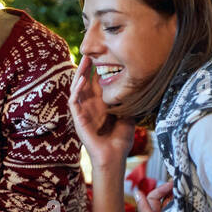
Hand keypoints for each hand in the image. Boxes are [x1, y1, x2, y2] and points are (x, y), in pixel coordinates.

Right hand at [69, 55, 135, 172]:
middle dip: (84, 68)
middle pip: (83, 82)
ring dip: (78, 75)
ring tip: (83, 62)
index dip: (95, 70)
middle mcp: (89, 107)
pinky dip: (76, 90)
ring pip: (76, 89)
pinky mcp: (78, 120)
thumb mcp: (128, 117)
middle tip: (88, 53)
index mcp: (100, 105)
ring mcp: (82, 113)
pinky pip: (73, 102)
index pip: (95, 83)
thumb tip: (138, 89)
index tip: (99, 56)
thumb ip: (129, 104)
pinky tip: (81, 80)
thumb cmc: (119, 141)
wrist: (113, 158)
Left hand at [131, 181, 193, 211]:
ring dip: (182, 196)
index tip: (172, 184)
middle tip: (183, 185)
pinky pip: (187, 210)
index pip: (154, 197)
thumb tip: (137, 192)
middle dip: (173, 190)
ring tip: (190, 191)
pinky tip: (196, 201)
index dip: (161, 188)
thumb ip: (145, 210)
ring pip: (177, 203)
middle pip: (167, 198)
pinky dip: (190, 203)